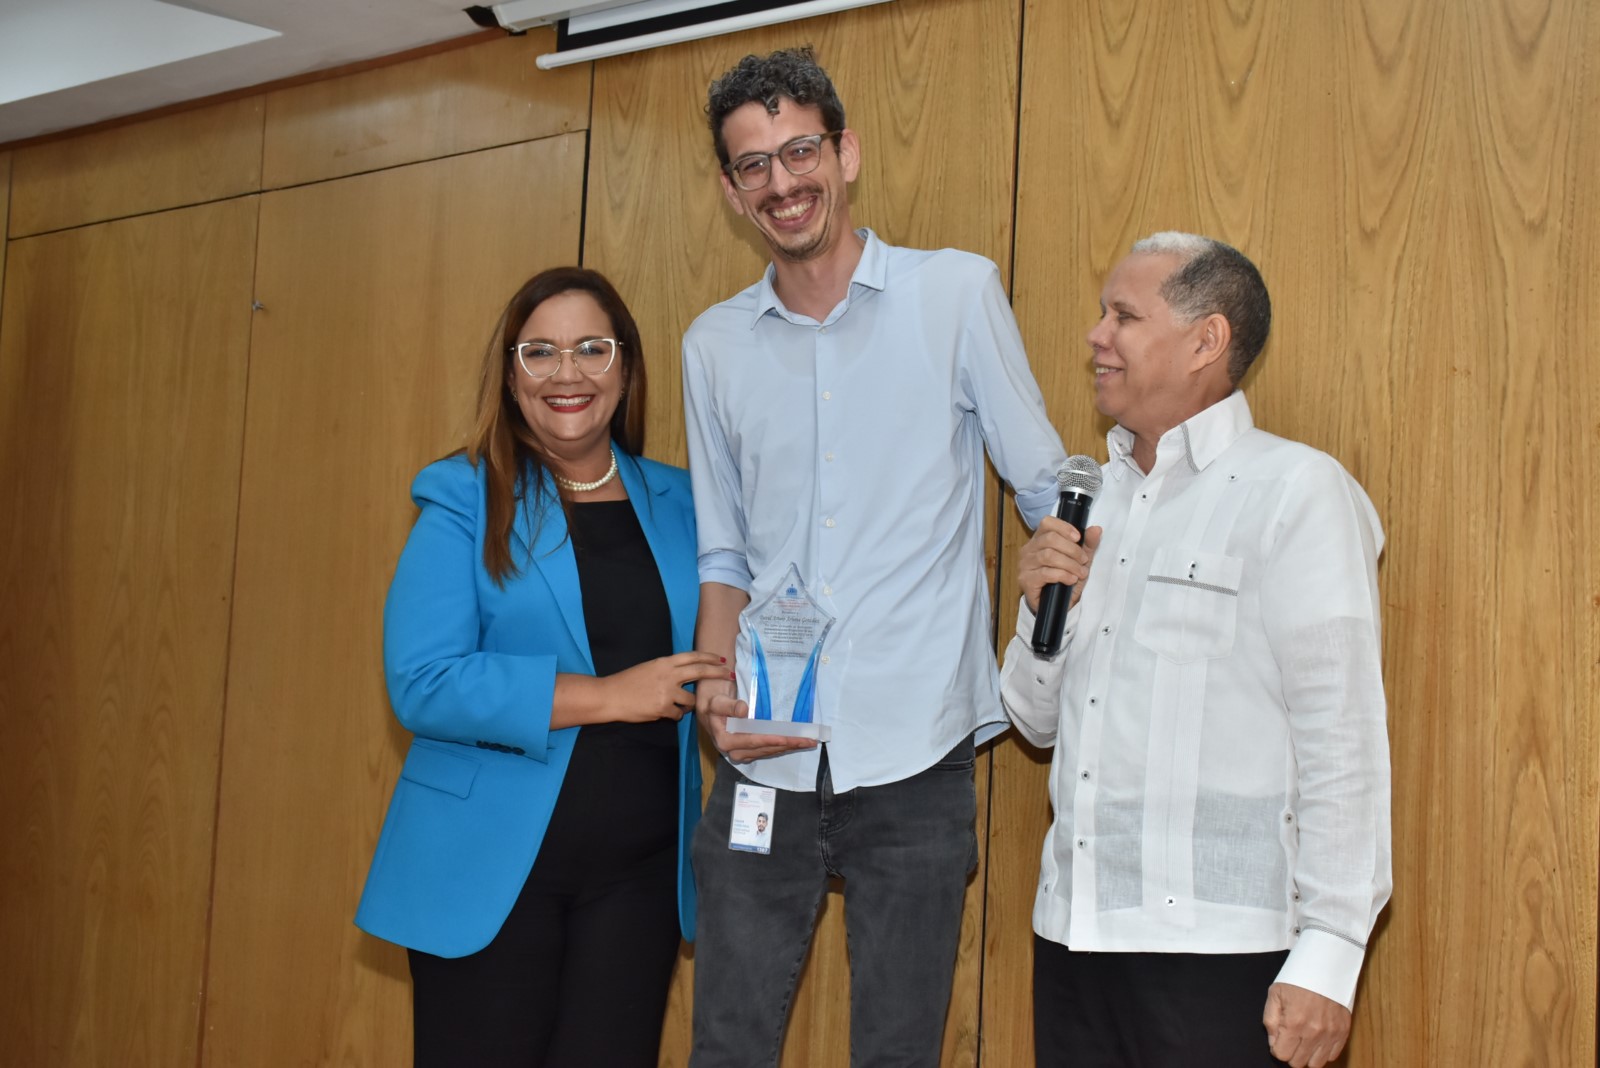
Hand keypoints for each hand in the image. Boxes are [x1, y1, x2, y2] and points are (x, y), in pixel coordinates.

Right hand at [603, 652, 730, 721]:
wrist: (610, 696)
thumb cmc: (627, 682)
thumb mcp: (649, 668)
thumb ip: (667, 670)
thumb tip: (684, 673)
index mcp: (664, 663)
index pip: (692, 657)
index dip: (709, 657)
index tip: (721, 659)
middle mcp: (668, 675)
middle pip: (700, 672)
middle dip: (717, 673)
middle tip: (729, 675)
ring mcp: (667, 692)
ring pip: (691, 700)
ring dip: (689, 704)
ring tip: (679, 705)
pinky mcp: (663, 708)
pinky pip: (678, 714)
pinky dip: (675, 715)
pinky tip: (665, 713)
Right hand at [695, 671, 816, 762]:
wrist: (709, 700)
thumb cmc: (711, 699)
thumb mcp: (716, 700)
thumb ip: (728, 706)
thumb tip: (743, 710)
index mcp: (724, 740)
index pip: (751, 741)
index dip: (770, 740)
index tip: (785, 738)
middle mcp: (732, 750)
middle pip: (763, 749)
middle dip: (786, 745)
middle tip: (806, 741)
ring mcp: (740, 750)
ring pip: (767, 751)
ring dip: (787, 747)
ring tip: (806, 742)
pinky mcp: (747, 748)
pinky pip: (766, 749)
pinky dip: (781, 745)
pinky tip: (794, 742)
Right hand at [1019, 520, 1102, 613]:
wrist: (1057, 605)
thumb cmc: (1065, 579)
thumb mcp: (1080, 560)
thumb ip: (1088, 544)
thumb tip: (1096, 529)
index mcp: (1039, 540)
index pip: (1047, 523)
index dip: (1064, 528)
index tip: (1078, 538)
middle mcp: (1029, 550)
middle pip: (1050, 539)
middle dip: (1072, 550)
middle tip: (1083, 561)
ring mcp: (1025, 565)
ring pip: (1048, 555)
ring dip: (1069, 564)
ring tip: (1080, 572)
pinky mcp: (1026, 580)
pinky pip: (1045, 573)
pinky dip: (1062, 575)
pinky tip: (1071, 580)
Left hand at [1262, 982, 1350, 1067]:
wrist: (1325, 966)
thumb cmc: (1297, 978)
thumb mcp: (1275, 994)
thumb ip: (1270, 1021)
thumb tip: (1273, 1042)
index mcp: (1294, 1023)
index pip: (1282, 1055)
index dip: (1277, 1048)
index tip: (1279, 1040)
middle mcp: (1313, 1032)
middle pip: (1298, 1062)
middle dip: (1291, 1053)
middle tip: (1291, 1039)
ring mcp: (1331, 1034)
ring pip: (1316, 1064)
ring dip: (1308, 1055)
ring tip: (1304, 1041)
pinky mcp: (1343, 1031)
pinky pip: (1332, 1055)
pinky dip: (1323, 1051)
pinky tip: (1318, 1039)